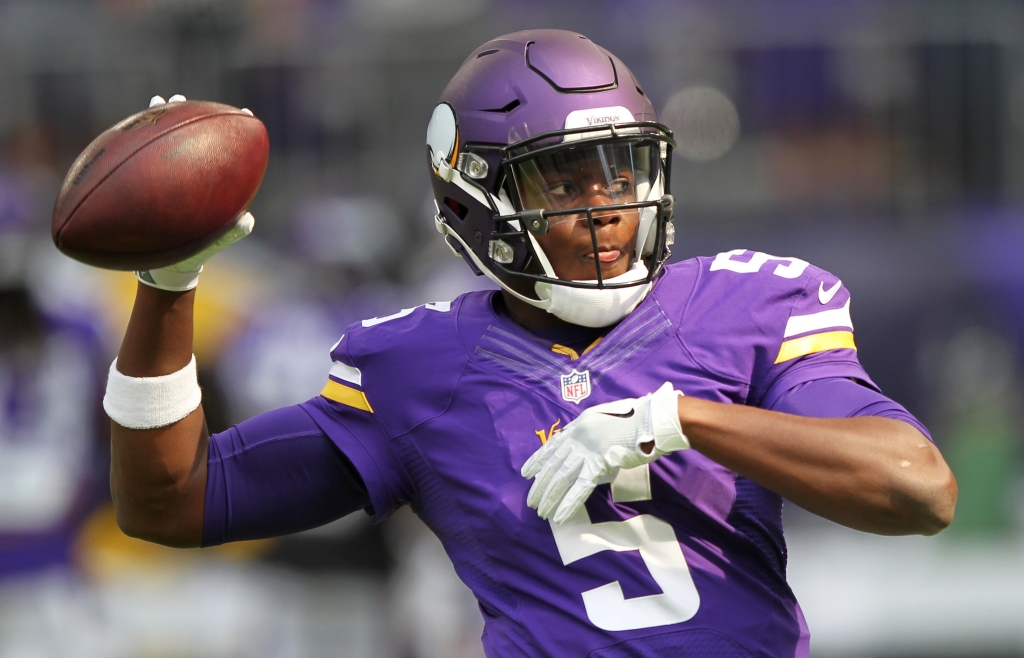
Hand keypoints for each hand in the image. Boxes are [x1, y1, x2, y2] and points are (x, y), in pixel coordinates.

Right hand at [135, 94, 254, 291]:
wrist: (167, 267)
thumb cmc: (196, 254)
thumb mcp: (214, 243)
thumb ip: (233, 232)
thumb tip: (248, 220)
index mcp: (212, 184)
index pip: (226, 149)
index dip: (235, 129)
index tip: (245, 113)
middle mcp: (191, 175)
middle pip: (192, 137)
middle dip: (191, 114)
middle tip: (185, 99)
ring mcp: (168, 177)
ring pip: (165, 143)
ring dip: (160, 121)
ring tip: (158, 101)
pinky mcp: (148, 183)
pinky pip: (141, 162)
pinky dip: (136, 147)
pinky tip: (126, 131)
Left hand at [521, 382, 687, 523]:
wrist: (651, 419)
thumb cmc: (635, 418)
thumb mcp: (605, 420)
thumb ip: (592, 434)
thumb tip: (586, 450)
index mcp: (578, 426)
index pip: (552, 446)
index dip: (538, 460)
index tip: (526, 474)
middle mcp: (578, 437)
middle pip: (553, 465)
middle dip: (541, 485)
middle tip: (531, 501)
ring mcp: (587, 450)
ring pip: (562, 478)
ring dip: (550, 497)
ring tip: (541, 512)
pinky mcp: (599, 463)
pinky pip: (581, 487)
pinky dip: (569, 503)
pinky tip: (560, 516)